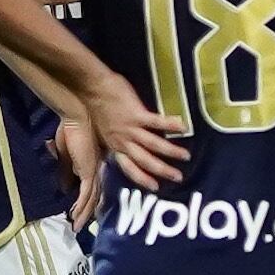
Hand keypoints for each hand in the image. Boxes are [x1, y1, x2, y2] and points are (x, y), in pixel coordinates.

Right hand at [53, 117, 102, 228]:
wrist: (77, 117)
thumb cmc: (71, 130)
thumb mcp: (66, 155)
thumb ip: (66, 171)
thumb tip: (64, 188)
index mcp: (92, 165)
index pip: (92, 187)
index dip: (89, 201)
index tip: (82, 213)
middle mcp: (96, 170)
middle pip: (94, 196)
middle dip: (88, 212)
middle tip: (81, 226)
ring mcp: (93, 171)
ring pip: (91, 198)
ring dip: (84, 213)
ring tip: (78, 227)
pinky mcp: (89, 170)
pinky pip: (87, 192)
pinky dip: (82, 205)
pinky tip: (76, 216)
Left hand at [83, 75, 187, 190]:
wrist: (88, 88)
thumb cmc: (93, 105)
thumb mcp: (99, 129)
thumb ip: (112, 138)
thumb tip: (120, 143)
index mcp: (113, 144)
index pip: (129, 167)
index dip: (143, 178)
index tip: (156, 187)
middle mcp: (122, 141)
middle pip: (145, 161)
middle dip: (162, 171)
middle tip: (178, 178)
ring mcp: (130, 128)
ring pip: (153, 145)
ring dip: (171, 152)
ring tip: (186, 157)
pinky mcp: (136, 114)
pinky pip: (157, 122)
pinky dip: (171, 125)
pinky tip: (184, 127)